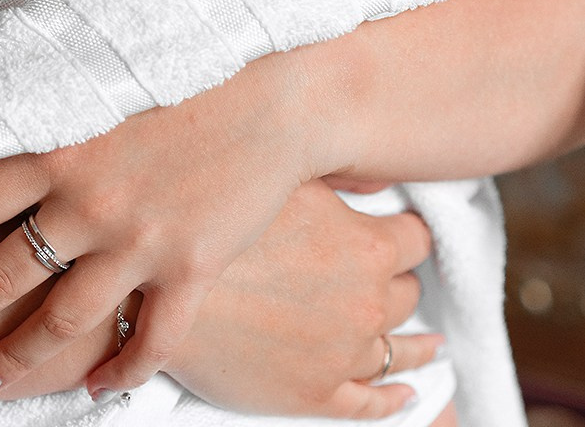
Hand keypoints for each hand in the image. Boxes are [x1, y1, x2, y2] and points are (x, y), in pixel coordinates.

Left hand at [0, 58, 310, 398]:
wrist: (281, 81)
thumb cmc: (190, 54)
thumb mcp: (100, 58)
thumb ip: (43, 85)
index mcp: (56, 141)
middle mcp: (86, 200)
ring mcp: (138, 240)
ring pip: (57, 320)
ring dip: (11, 360)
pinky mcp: (191, 266)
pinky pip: (147, 339)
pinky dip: (120, 371)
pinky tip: (99, 391)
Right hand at [171, 180, 439, 418]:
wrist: (157, 292)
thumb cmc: (217, 225)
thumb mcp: (285, 184)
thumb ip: (338, 183)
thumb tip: (378, 185)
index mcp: (366, 245)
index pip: (416, 239)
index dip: (409, 233)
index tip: (404, 233)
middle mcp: (366, 301)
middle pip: (406, 292)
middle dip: (399, 282)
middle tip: (389, 276)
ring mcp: (345, 354)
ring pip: (398, 349)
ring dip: (415, 343)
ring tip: (431, 345)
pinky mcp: (317, 395)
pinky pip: (372, 403)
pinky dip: (394, 397)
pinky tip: (406, 392)